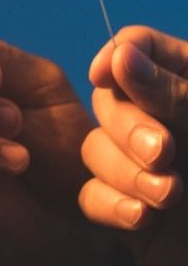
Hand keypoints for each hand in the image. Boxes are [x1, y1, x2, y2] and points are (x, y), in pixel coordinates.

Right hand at [80, 26, 187, 265]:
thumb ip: (173, 95)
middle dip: (127, 126)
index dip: (118, 54)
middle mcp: (163, 120)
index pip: (141, 47)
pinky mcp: (130, 210)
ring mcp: (143, 166)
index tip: (104, 75)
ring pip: (96, 147)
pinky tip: (141, 218)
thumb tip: (120, 55)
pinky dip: (110, 205)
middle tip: (163, 154)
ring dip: (124, 171)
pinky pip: (92, 196)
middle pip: (109, 98)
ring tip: (168, 197)